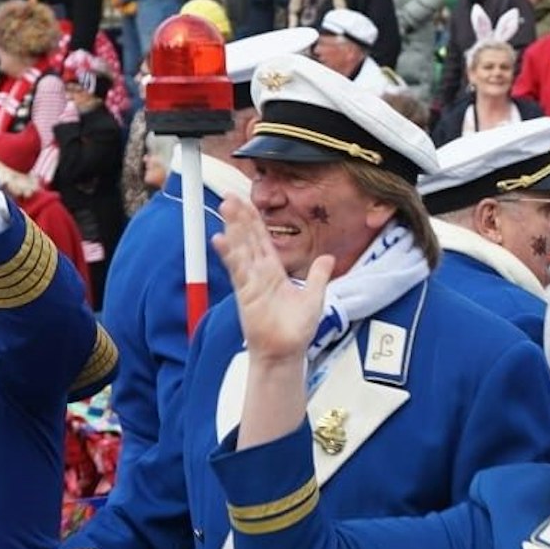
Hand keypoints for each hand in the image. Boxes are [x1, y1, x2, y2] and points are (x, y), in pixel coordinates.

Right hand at [211, 194, 329, 362]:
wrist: (286, 353)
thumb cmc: (296, 330)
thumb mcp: (314, 297)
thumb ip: (318, 275)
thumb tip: (328, 258)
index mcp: (273, 272)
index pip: (262, 240)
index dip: (254, 221)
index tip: (246, 202)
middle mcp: (259, 274)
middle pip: (248, 239)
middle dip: (240, 217)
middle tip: (230, 196)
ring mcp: (251, 282)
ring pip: (241, 249)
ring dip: (233, 228)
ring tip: (226, 207)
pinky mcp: (246, 294)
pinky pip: (238, 271)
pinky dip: (230, 255)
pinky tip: (221, 239)